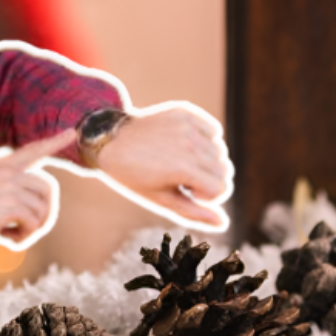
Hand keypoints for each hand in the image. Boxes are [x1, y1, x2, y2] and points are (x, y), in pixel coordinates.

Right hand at [0, 129, 74, 276]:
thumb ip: (5, 193)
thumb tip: (30, 211)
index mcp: (0, 164)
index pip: (33, 150)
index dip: (54, 142)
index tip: (72, 132)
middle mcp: (8, 171)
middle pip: (48, 189)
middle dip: (44, 214)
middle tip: (24, 231)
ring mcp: (10, 186)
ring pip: (43, 208)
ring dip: (32, 229)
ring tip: (11, 236)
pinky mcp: (10, 204)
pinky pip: (34, 222)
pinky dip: (24, 237)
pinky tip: (5, 240)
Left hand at [96, 103, 231, 228]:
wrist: (110, 141)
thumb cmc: (135, 176)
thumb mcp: (161, 200)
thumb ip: (194, 213)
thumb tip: (223, 223)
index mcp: (183, 168)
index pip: (222, 188)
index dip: (206, 196)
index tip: (186, 190)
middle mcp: (189, 144)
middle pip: (224, 170)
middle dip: (207, 179)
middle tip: (181, 177)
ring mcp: (188, 125)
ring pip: (220, 151)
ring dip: (206, 160)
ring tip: (180, 160)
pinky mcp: (186, 112)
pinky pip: (214, 130)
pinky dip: (205, 139)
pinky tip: (185, 145)